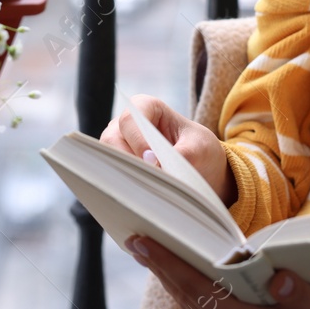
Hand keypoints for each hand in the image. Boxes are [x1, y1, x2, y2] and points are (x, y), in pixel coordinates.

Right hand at [100, 94, 236, 205]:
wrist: (202, 169)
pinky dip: (124, 188)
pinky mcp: (117, 167)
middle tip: (147, 181)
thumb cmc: (200, 150)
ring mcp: (118, 146)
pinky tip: (140, 200)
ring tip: (145, 193)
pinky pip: (111, 177)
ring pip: (107, 161)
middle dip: (129, 163)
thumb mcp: (201, 149)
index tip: (153, 162)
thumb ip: (182, 154)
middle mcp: (125, 125)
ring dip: (125, 177)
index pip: (130, 119)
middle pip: (111, 141)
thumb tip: (160, 168)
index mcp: (146, 108)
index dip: (138, 140)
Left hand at [126, 234, 309, 308]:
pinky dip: (186, 291)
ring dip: (170, 279)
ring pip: (190, 306)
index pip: (197, 289)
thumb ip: (298, 294)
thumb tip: (279, 277)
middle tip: (135, 240)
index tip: (143, 243)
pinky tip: (180, 276)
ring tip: (150, 252)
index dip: (168, 264)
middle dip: (159, 267)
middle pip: (185, 296)